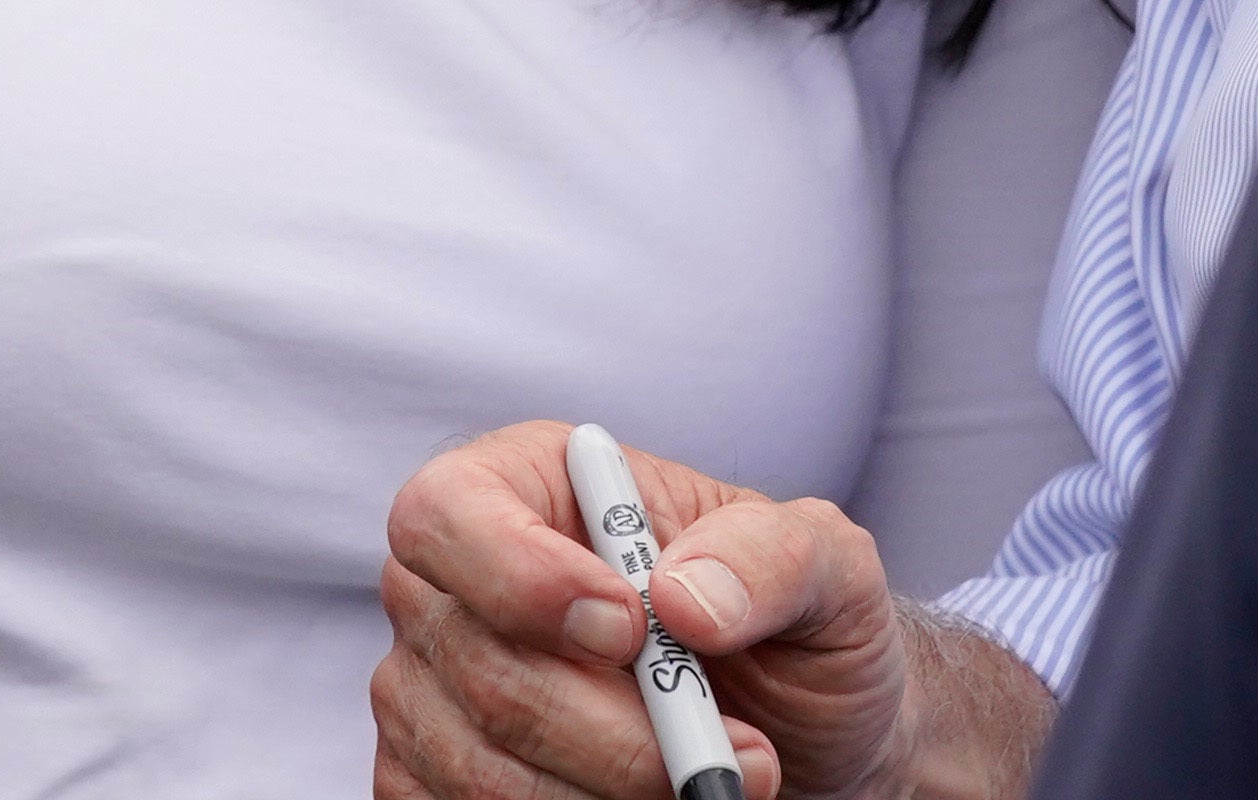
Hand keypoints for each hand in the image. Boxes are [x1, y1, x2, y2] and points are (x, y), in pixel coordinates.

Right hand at [375, 424, 1035, 799]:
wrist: (800, 744)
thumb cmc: (794, 632)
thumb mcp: (825, 569)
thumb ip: (771, 557)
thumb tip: (684, 598)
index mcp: (526, 488)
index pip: (450, 511)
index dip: (521, 573)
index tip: (630, 629)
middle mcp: (455, 589)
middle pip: (480, 664)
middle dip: (610, 731)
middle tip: (718, 758)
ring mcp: (433, 696)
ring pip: (482, 766)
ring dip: (608, 793)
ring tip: (707, 785)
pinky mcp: (438, 782)